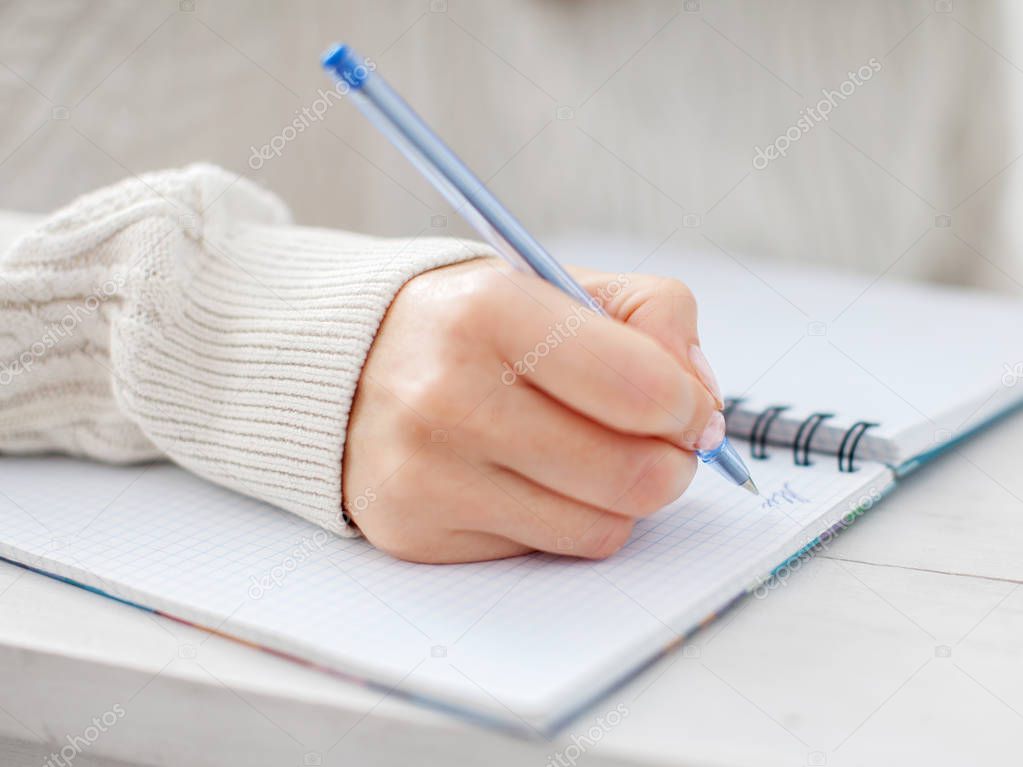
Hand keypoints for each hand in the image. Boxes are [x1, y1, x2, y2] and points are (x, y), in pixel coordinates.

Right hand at [342, 259, 724, 562]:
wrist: (346, 367)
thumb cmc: (470, 325)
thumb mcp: (554, 283)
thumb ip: (651, 317)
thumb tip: (701, 400)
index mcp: (490, 312)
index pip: (640, 386)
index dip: (689, 406)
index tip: (687, 408)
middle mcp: (449, 396)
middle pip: (632, 473)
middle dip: (672, 464)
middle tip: (662, 446)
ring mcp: (428, 474)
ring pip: (601, 527)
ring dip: (621, 498)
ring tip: (593, 456)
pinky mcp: (417, 532)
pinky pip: (548, 551)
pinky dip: (563, 520)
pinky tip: (532, 480)